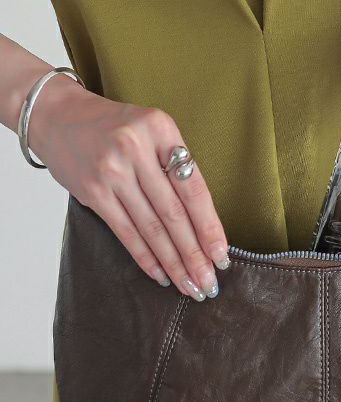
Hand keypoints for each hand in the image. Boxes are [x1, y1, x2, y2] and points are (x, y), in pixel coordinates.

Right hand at [29, 76, 228, 300]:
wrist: (58, 116)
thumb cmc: (115, 128)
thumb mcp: (152, 130)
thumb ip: (176, 166)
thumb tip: (204, 224)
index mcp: (161, 129)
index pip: (194, 188)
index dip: (210, 226)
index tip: (221, 255)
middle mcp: (137, 149)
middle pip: (174, 212)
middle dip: (195, 253)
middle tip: (209, 282)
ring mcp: (112, 171)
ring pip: (152, 227)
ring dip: (174, 261)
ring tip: (190, 285)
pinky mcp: (93, 191)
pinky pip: (125, 232)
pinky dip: (145, 257)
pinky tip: (161, 274)